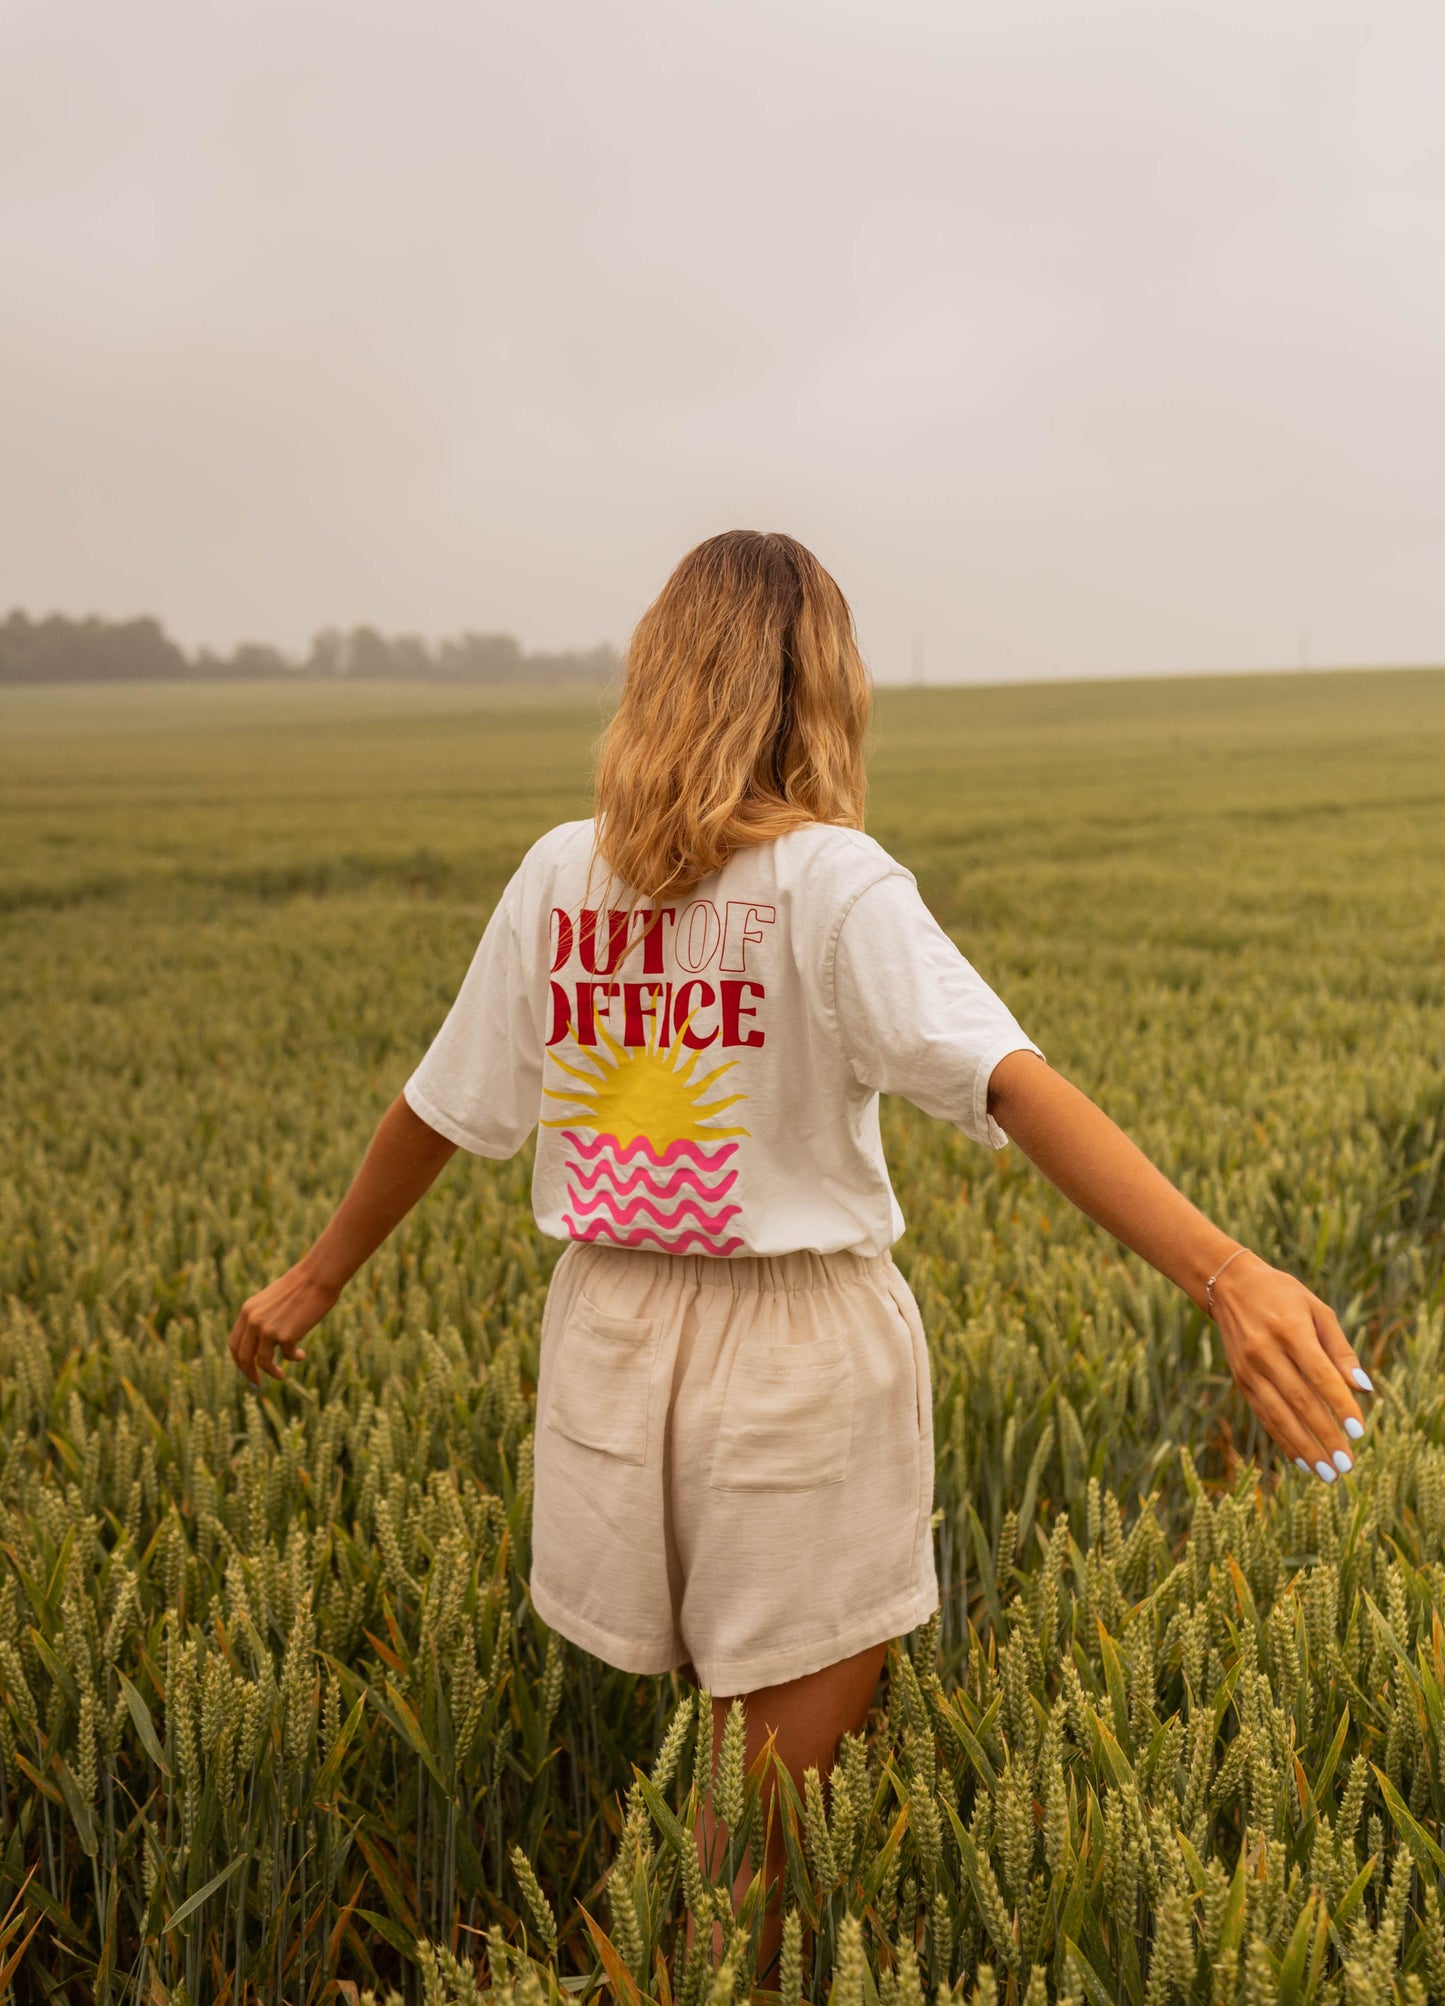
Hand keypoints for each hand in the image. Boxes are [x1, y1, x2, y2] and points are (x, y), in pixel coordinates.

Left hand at [228, 1258, 338, 1386]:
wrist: (317, 1277)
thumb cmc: (300, 1287)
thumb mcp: (271, 1302)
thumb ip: (262, 1319)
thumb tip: (260, 1347)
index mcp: (247, 1311)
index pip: (234, 1343)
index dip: (239, 1360)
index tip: (247, 1370)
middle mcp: (253, 1321)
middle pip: (243, 1356)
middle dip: (249, 1373)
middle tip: (257, 1383)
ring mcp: (268, 1328)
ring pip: (263, 1361)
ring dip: (272, 1372)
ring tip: (281, 1376)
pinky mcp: (285, 1335)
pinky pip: (286, 1355)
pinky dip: (293, 1358)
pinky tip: (302, 1354)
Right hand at [1211, 1250, 1372, 1480]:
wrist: (1229, 1286)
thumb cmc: (1283, 1296)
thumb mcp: (1318, 1310)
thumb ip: (1341, 1350)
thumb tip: (1363, 1388)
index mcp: (1290, 1330)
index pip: (1320, 1376)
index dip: (1340, 1406)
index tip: (1359, 1433)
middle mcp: (1266, 1352)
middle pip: (1300, 1401)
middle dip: (1325, 1437)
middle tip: (1346, 1465)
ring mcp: (1249, 1369)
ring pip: (1279, 1415)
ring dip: (1305, 1447)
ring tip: (1327, 1473)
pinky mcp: (1241, 1381)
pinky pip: (1264, 1415)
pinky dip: (1283, 1439)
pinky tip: (1302, 1460)